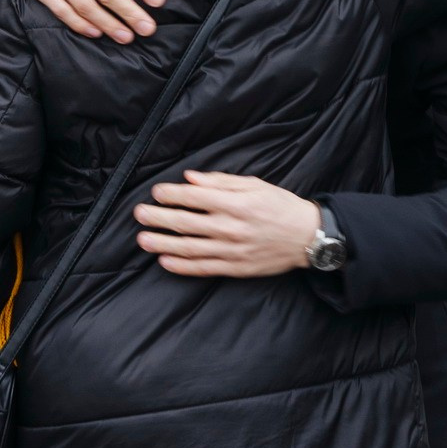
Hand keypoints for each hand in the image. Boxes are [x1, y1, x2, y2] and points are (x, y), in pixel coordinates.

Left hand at [133, 171, 321, 277]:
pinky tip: (165, 262)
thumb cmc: (279, 206)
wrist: (306, 236)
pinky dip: (182, 267)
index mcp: (235, 203)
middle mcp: (231, 227)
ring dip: (163, 244)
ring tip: (143, 240)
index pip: (195, 198)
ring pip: (189, 248)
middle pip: (186, 223)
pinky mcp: (235, 268)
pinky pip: (203, 268)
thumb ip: (220, 182)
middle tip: (140, 215)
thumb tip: (191, 179)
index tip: (156, 192)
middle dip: (159, 218)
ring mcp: (232, 250)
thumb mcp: (254, 185)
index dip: (172, 195)